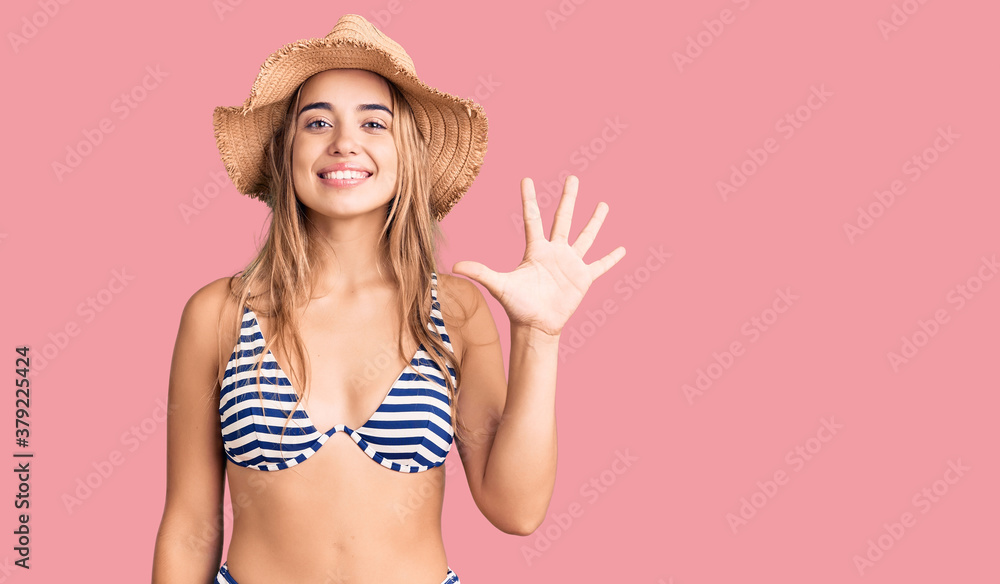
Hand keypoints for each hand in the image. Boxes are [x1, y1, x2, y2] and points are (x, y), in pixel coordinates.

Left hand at [452, 175, 625, 335]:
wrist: (536, 326)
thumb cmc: (517, 306)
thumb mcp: (499, 285)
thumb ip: (480, 272)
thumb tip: (454, 265)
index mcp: (536, 250)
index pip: (532, 218)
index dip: (529, 198)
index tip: (527, 179)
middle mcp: (555, 252)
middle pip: (563, 219)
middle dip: (569, 198)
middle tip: (574, 178)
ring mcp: (570, 264)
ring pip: (585, 236)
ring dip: (595, 221)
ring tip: (603, 205)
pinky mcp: (583, 278)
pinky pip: (600, 265)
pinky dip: (611, 258)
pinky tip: (622, 249)